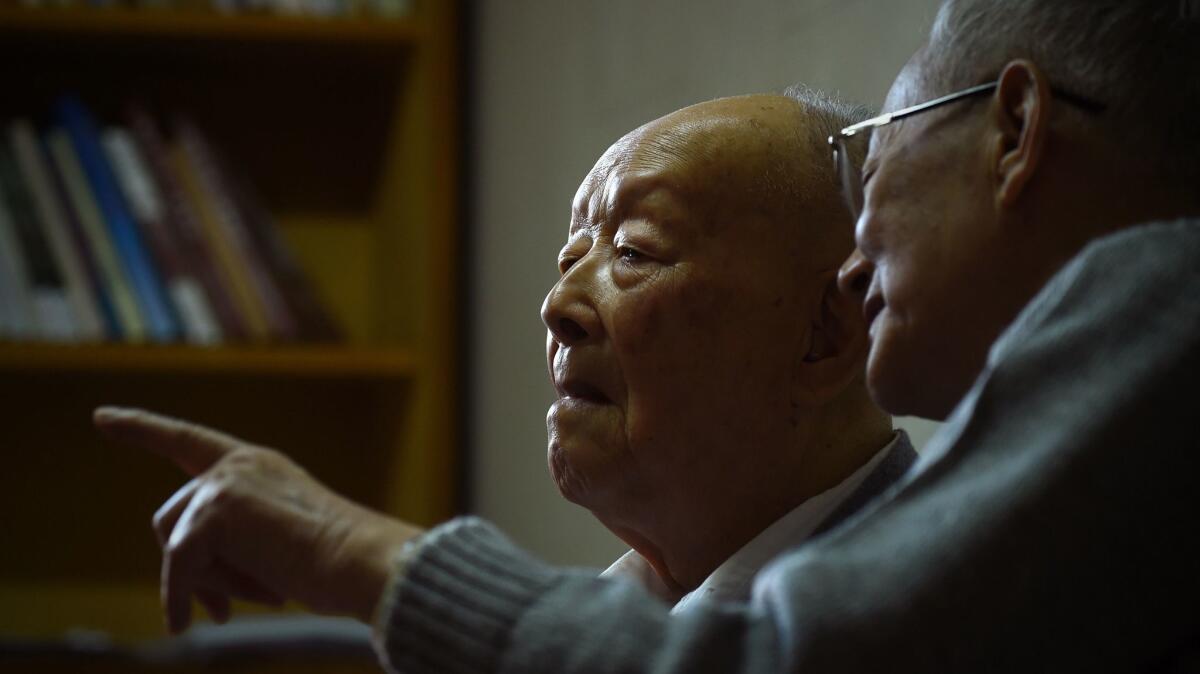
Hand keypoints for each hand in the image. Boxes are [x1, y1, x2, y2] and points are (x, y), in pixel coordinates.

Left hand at [94, 406, 422, 632]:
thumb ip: (233, 538)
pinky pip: (178, 567)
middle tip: (223, 610)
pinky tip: (185, 624)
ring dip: (204, 583)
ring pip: (175, 546)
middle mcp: (238, 464)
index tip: (101, 418)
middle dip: (192, 569)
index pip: (188, 440)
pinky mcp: (215, 513)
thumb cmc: (333, 562)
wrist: (360, 562)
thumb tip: (187, 581)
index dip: (142, 429)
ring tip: (246, 603)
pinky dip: (179, 599)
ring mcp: (224, 484)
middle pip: (172, 519)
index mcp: (257, 464)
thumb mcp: (277, 539)